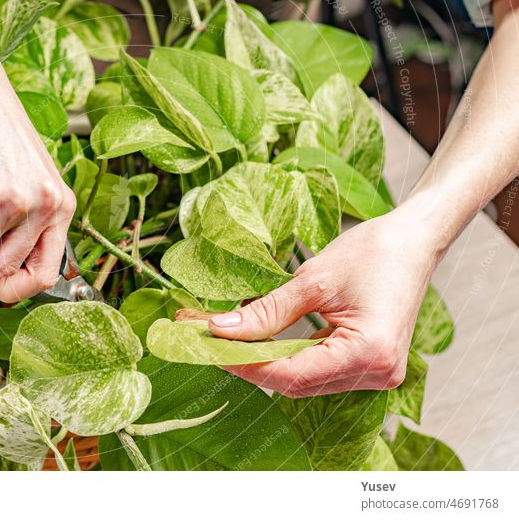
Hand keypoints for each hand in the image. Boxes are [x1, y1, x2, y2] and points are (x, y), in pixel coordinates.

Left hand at [208, 205, 443, 396]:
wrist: (415, 240)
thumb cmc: (374, 251)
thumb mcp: (313, 279)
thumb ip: (267, 311)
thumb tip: (221, 329)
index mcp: (369, 352)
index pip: (292, 374)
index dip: (245, 364)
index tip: (209, 347)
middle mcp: (377, 373)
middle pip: (296, 381)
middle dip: (249, 362)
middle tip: (208, 340)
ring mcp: (376, 373)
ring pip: (304, 379)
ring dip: (264, 360)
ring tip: (226, 338)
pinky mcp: (370, 365)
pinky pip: (319, 369)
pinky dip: (286, 356)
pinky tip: (259, 340)